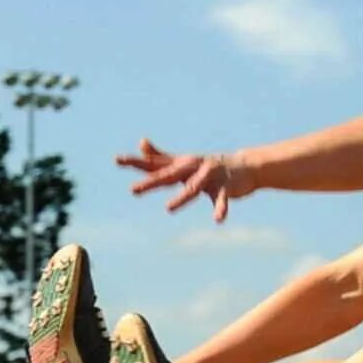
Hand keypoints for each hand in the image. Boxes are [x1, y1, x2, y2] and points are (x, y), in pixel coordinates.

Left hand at [119, 139, 251, 221]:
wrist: (245, 165)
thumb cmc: (208, 166)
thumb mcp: (182, 161)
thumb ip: (160, 155)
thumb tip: (141, 142)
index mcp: (180, 163)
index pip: (154, 163)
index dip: (135, 162)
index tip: (116, 160)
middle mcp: (192, 167)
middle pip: (168, 175)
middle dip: (151, 183)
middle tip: (133, 191)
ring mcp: (209, 176)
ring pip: (194, 188)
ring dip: (181, 198)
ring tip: (168, 209)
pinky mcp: (225, 187)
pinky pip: (221, 199)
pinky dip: (220, 209)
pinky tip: (218, 220)